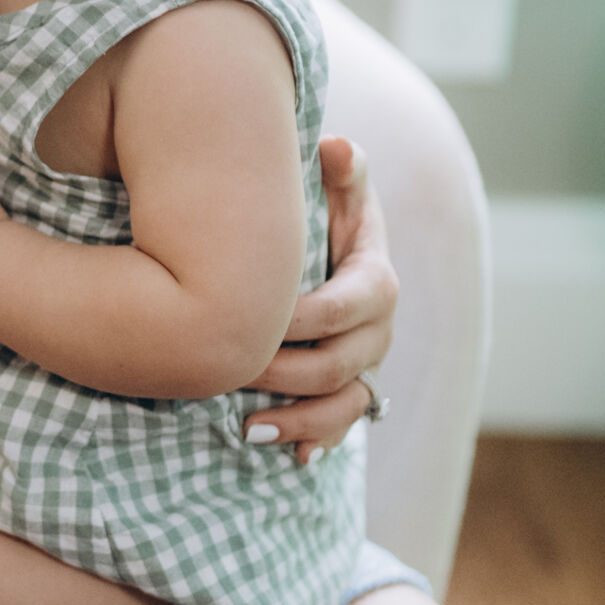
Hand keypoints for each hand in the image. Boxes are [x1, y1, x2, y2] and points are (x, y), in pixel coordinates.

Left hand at [249, 137, 396, 465]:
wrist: (326, 251)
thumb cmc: (323, 214)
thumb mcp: (335, 188)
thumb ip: (342, 169)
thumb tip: (337, 146)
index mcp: (375, 280)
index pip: (348, 307)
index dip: (303, 319)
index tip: (252, 320)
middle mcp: (378, 329)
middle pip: (338, 364)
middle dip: (283, 373)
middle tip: (227, 373)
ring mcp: (366, 364)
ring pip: (344, 404)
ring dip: (299, 420)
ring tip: (248, 429)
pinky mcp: (351, 389)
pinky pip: (345, 425)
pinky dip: (320, 441)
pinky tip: (295, 458)